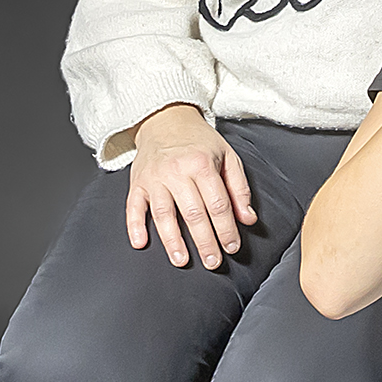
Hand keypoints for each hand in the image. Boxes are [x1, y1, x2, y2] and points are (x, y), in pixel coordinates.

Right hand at [127, 105, 255, 269]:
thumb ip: (239, 189)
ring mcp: (154, 178)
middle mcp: (177, 171)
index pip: (218, 204)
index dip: (226, 229)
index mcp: (202, 164)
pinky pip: (133, 206)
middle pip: (193, 213)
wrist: (166, 119)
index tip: (232, 247)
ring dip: (172, 240)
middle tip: (213, 263)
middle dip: (205, 241)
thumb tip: (248, 219)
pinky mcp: (137, 182)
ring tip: (182, 260)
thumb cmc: (200, 142)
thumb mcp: (228, 157)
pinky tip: (141, 243)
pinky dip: (135, 226)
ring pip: (163, 214)